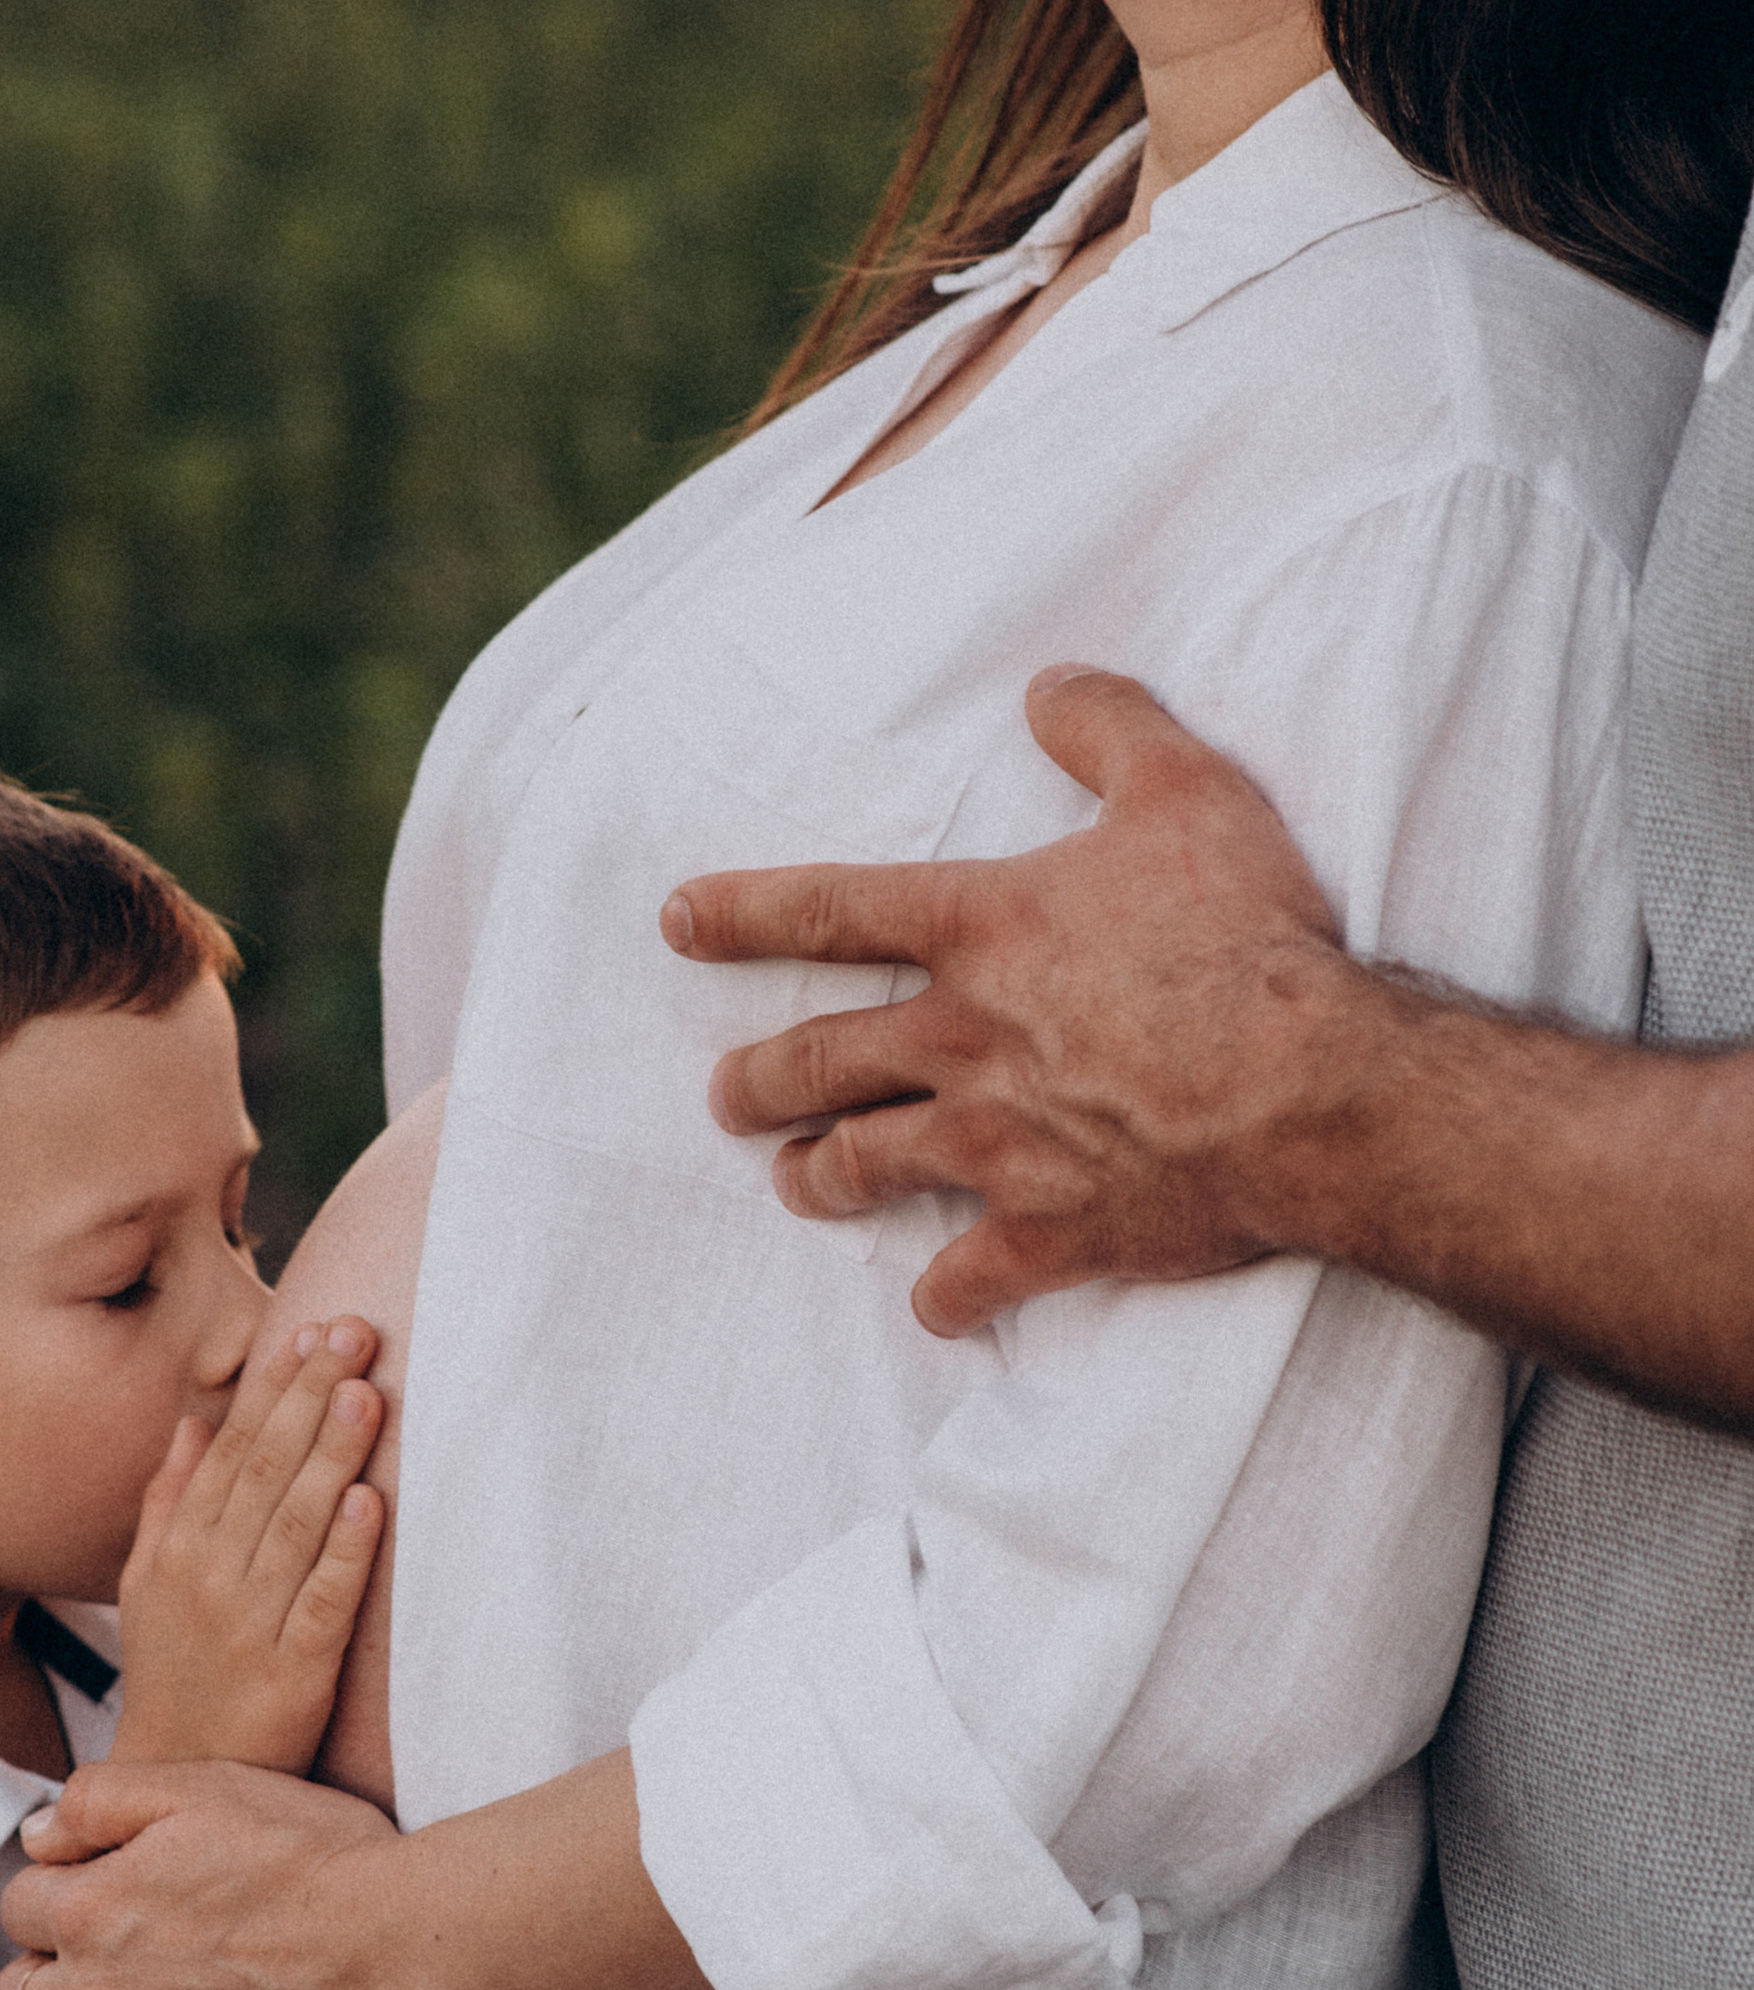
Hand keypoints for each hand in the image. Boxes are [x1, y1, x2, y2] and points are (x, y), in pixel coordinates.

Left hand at [0, 1760, 431, 1989]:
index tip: (106, 1885)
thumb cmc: (320, 1860)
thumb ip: (101, 1797)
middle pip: (16, 1985)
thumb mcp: (209, 1784)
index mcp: (93, 1907)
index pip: (20, 1897)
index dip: (62, 1884)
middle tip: (110, 1956)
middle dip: (50, 1964)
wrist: (409, 1956)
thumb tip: (37, 1837)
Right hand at [110, 1321, 384, 1772]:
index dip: (273, 1387)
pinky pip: (322, 1603)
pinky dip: (346, 1552)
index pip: (233, 1449)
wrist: (178, 1780)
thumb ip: (168, 1501)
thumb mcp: (147, 1585)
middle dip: (311, 1396)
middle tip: (355, 1332)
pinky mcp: (293, 1675)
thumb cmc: (173, 1673)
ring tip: (365, 1394)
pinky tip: (371, 1503)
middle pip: (268, 1470)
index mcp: (179, 1548)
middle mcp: (209, 1577)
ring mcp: (250, 1626)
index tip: (310, 1329)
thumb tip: (192, 1423)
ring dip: (332, 1456)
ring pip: (296, 1526)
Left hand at [663, 665, 1380, 1333]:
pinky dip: (945, 1297)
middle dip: (758, 1080)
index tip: (676, 921)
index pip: (828, 910)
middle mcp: (963, 1040)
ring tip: (791, 1180)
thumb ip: (1107, 726)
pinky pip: (971, 1278)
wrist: (1313, 1090)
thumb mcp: (1186, 791)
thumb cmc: (1248, 937)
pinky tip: (933, 1305)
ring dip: (818, 1177)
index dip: (742, 911)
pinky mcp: (1054, 1231)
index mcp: (982, 931)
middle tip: (724, 1096)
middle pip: (819, 1060)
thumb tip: (1050, 684)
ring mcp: (999, 1145)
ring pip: (867, 1166)